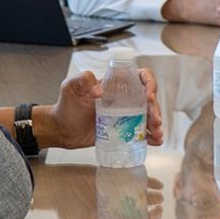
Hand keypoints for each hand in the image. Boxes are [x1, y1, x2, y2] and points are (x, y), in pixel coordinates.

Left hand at [38, 67, 164, 148]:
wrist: (62, 130)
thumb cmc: (66, 106)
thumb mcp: (70, 88)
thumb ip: (82, 81)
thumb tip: (100, 90)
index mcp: (116, 84)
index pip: (139, 77)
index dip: (149, 83)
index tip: (149, 95)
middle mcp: (124, 99)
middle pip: (148, 99)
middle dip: (156, 109)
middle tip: (155, 120)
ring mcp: (125, 116)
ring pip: (148, 116)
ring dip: (156, 124)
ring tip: (157, 133)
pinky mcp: (124, 131)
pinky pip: (141, 132)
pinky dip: (151, 137)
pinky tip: (155, 141)